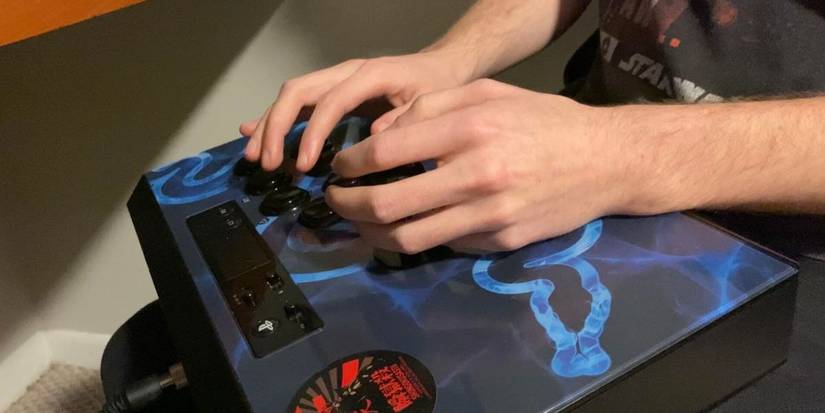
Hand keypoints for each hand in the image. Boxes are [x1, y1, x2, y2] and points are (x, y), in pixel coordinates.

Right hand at [240, 50, 474, 171]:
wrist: (441, 67)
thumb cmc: (437, 86)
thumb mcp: (430, 104)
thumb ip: (405, 120)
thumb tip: (373, 139)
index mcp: (368, 75)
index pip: (329, 101)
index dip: (312, 133)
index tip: (302, 165)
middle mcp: (345, 72)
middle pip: (297, 92)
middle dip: (277, 128)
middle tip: (268, 164)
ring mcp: (335, 80)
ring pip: (291, 96)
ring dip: (269, 126)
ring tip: (255, 158)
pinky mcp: (332, 91)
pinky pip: (298, 102)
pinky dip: (275, 119)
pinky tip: (253, 134)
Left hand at [326, 79, 634, 252]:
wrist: (607, 162)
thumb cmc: (546, 121)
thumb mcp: (490, 93)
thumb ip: (430, 108)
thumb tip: (379, 136)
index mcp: (471, 130)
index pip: (385, 154)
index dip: (349, 164)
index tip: (340, 167)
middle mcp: (478, 177)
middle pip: (386, 206)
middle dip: (346, 206)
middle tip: (335, 199)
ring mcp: (490, 217)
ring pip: (408, 239)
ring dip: (370, 234)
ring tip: (359, 222)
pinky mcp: (500, 243)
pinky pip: (443, 246)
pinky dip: (415, 238)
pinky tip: (406, 226)